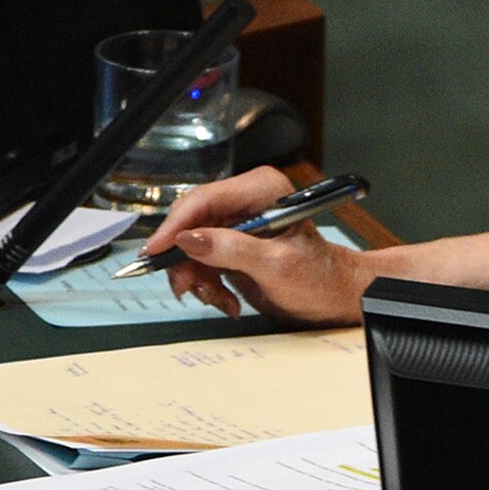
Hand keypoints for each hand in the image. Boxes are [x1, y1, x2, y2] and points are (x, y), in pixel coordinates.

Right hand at [143, 166, 368, 323]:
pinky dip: (207, 285)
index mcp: (262, 190)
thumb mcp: (276, 265)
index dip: (175, 226)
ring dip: (199, 278)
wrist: (334, 297)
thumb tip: (189, 240)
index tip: (154, 253)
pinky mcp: (231, 245)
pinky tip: (228, 299)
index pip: (204, 200)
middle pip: (191, 223)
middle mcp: (246, 201)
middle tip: (188, 288)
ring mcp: (237, 224)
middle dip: (187, 260)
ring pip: (191, 247)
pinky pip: (201, 262)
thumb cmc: (319, 277)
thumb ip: (232, 250)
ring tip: (221, 299)